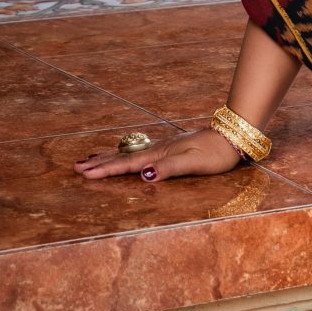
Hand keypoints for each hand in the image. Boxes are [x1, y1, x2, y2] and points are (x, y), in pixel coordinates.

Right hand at [74, 128, 243, 183]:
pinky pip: (141, 150)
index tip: (83, 172)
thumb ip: (170, 168)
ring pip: (131, 152)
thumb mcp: (194, 162)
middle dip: (100, 162)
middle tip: (77, 165)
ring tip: (91, 158)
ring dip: (110, 156)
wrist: (234, 136)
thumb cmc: (216, 154)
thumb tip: (144, 174)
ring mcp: (165, 146)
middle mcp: (159, 148)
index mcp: (161, 154)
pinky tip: (126, 153)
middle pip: (124, 156)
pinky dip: (126, 153)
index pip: (128, 164)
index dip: (106, 169)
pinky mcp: (171, 146)